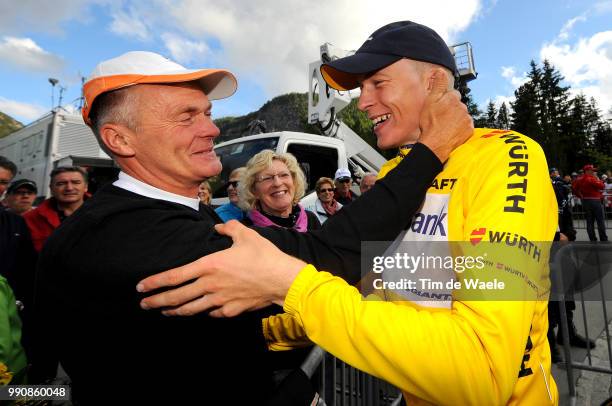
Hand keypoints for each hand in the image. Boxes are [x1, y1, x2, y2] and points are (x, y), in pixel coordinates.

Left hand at [136, 220, 305, 316]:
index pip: (174, 276)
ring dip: (175, 311)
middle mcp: (210, 285)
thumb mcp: (246, 235)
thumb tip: (220, 226)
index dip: (155, 282)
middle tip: (144, 304)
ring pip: (191, 309)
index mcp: (209, 265)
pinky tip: (200, 311)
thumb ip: (229, 228)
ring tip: (165, 311)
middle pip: (176, 297)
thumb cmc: (264, 256)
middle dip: (157, 301)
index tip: (141, 287)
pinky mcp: (231, 311)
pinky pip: (211, 313)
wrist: (282, 280)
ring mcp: (219, 301)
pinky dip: (203, 312)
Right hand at [418, 68, 473, 161]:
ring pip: (462, 115)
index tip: (439, 107)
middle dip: (452, 109)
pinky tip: (451, 131)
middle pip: (458, 105)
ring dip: (456, 118)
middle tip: (441, 118)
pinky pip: (466, 126)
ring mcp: (467, 118)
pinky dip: (460, 128)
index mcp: (453, 98)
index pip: (453, 94)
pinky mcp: (469, 129)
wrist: (435, 144)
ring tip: (445, 126)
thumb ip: (438, 85)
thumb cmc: (430, 124)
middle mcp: (462, 106)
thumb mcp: (430, 102)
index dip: (445, 100)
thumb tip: (441, 71)